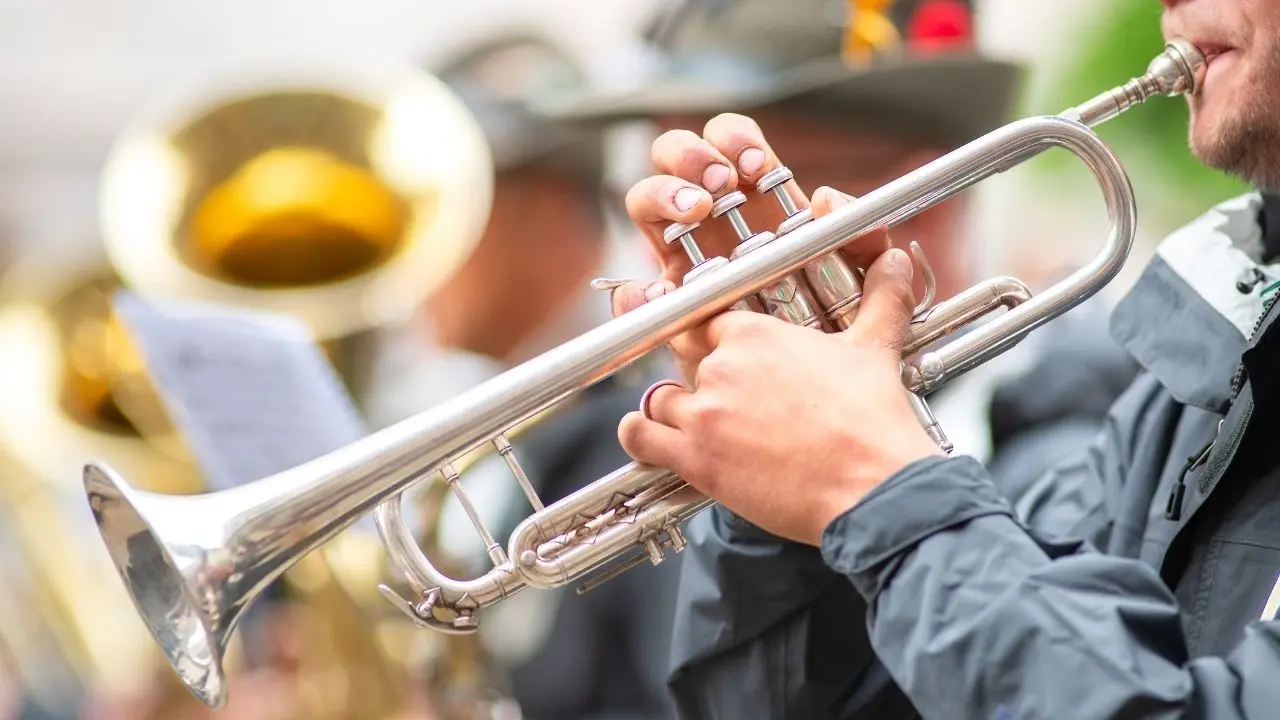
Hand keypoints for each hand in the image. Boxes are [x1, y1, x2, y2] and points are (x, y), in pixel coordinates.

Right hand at [610, 113, 889, 383]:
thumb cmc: (833, 336)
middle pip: (676, 155)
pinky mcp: (666, 308)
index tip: (754, 166)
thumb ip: (864, 240)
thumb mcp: (862, 286)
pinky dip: (636, 287)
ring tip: (695, 212)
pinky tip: (658, 289)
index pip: (730, 142)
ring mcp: (682, 259)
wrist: (810, 405)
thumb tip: (826, 198)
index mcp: (757, 201)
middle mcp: (713, 220)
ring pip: (646, 201)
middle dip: (691, 156)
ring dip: (664, 194)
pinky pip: (632, 290)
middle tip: (718, 186)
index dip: (735, 140)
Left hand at [618, 249, 943, 545]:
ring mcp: (704, 412)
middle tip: (726, 400)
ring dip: (675, 411)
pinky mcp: (696, 458)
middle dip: (700, 378)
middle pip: (683, 359)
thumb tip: (898, 259)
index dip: (713, 341)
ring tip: (699, 426)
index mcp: (756, 333)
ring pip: (661, 398)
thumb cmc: (873, 422)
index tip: (720, 355)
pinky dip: (639, 436)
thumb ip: (882, 298)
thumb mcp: (876, 347)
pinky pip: (641, 437)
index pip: (707, 322)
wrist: (873, 488)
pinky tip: (651, 438)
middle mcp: (722, 366)